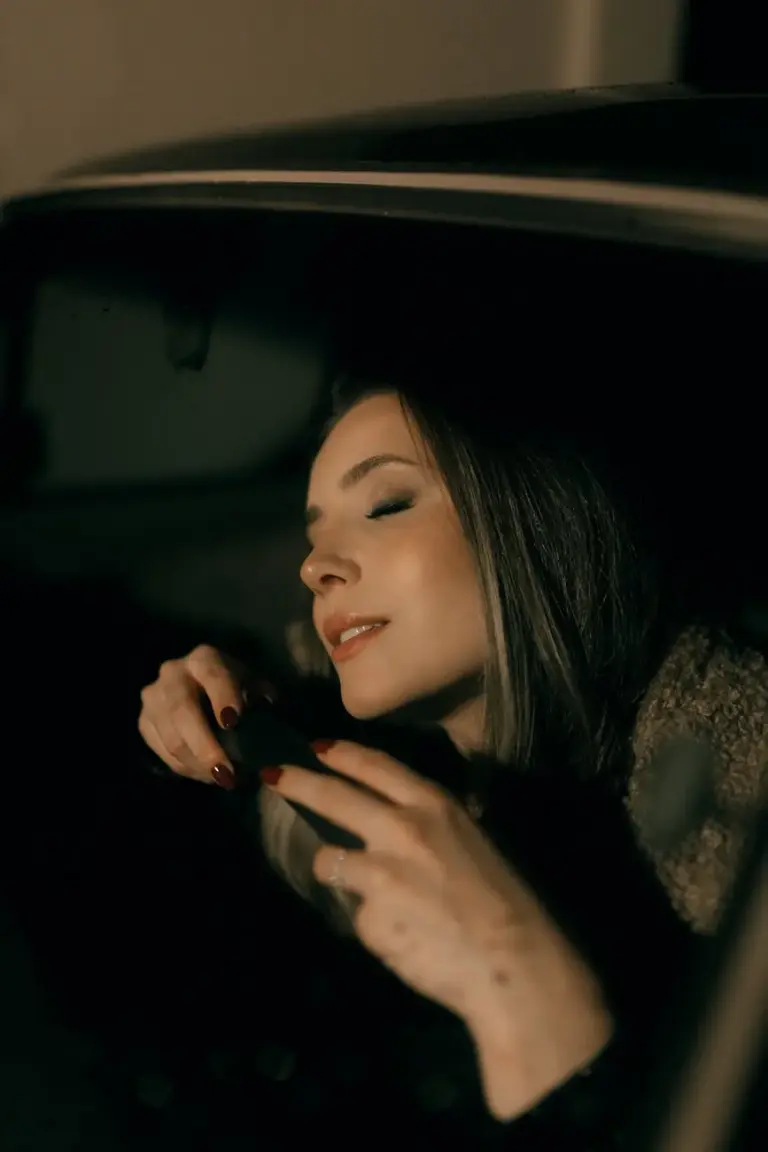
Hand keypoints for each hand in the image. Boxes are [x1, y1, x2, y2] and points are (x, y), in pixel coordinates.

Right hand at [138, 645, 269, 786]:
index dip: (223, 698)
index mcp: (204, 659)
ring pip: (172, 738)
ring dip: (198, 765)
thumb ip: (262, 697)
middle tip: (227, 775)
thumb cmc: (233, 688)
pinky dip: (185, 768)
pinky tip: (205, 775)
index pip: (213, 676)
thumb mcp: (252, 686)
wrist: (198, 689)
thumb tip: (268, 713)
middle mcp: (172, 672)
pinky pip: (162, 751)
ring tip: (223, 780)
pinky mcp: (144, 721)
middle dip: (206, 748)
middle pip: (183, 711)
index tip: (233, 723)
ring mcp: (153, 698)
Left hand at [264, 740, 613, 1117]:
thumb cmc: (504, 901)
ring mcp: (378, 873)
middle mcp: (399, 829)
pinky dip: (373, 924)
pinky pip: (357, 915)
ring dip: (338, 871)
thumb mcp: (471, 839)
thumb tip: (388, 823)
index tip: (316, 747)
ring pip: (330, 861)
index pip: (375, 766)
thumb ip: (427, 825)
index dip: (341, 754)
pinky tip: (406, 937)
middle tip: (271, 776)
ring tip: (380, 897)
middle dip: (296, 782)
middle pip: (332, 797)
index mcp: (433, 804)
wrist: (514, 963)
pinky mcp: (367, 918)